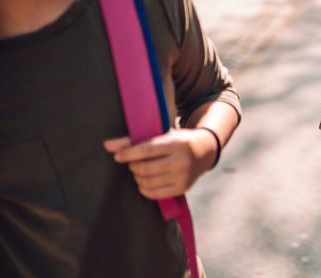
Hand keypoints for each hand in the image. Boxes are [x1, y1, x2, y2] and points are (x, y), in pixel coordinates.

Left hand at [103, 128, 218, 199]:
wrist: (206, 150)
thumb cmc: (178, 141)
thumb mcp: (162, 135)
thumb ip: (134, 140)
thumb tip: (107, 145)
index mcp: (177, 143)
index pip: (147, 150)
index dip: (129, 154)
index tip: (117, 156)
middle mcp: (182, 161)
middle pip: (145, 168)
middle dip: (133, 167)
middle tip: (133, 163)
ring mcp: (183, 176)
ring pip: (148, 182)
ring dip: (137, 177)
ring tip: (140, 171)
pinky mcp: (182, 188)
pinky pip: (154, 193)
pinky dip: (144, 188)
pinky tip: (145, 181)